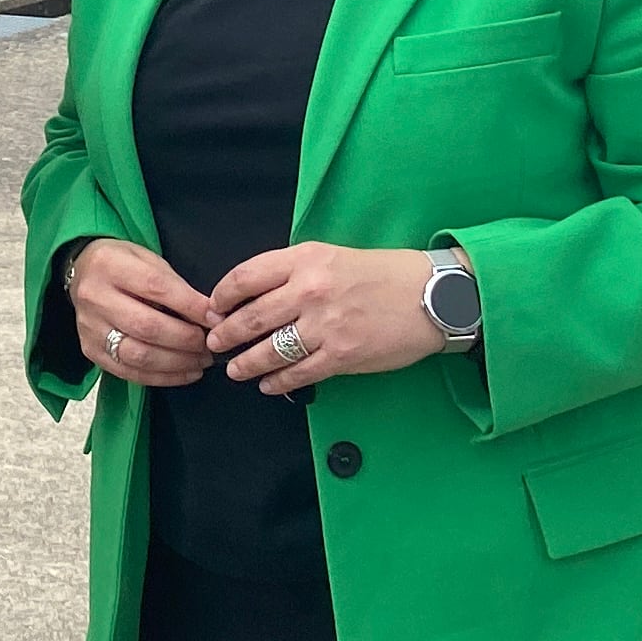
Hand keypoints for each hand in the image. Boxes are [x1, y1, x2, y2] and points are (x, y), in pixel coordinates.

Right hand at [65, 236, 217, 387]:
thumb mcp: (148, 259)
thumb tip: (211, 318)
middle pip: (147, 326)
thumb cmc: (122, 263)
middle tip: (211, 344)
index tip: (215, 318)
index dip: (190, 306)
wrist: (80, 272)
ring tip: (201, 361)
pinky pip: (129, 372)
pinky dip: (162, 377)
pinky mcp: (90, 351)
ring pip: (139, 355)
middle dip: (186, 339)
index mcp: (110, 265)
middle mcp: (95, 298)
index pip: (156, 288)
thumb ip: (175, 287)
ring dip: (177, 363)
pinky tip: (184, 373)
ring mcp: (89, 328)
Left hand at [205, 244, 450, 395]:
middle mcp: (309, 290)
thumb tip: (252, 296)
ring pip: (269, 349)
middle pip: (250, 317)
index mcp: (304, 259)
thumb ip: (292, 272)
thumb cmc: (379, 273)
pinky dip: (277, 381)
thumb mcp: (330, 256)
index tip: (212, 308)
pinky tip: (268, 384)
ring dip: (245, 363)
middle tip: (213, 344)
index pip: (245, 277)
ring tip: (234, 370)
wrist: (429, 296)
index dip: (221, 296)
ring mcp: (325, 325)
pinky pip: (298, 373)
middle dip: (225, 335)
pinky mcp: (341, 355)